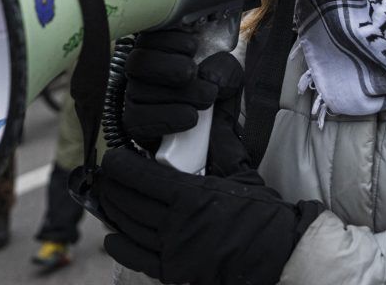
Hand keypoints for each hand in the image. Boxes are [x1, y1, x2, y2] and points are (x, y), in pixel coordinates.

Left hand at [95, 148, 322, 284]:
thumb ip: (222, 145)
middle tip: (107, 175)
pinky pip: (137, 258)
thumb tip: (214, 117)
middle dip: (112, 186)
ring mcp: (174, 252)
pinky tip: (113, 235)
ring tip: (108, 197)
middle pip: (129, 202)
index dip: (121, 166)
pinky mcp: (175, 273)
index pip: (142, 177)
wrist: (279, 255)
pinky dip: (120, 246)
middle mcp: (177, 225)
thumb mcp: (242, 173)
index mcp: (192, 196)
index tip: (114, 157)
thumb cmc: (263, 215)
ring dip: (113, 211)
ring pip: (129, 228)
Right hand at [122, 29, 217, 149]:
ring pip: (139, 90)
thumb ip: (225, 68)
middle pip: (137, 62)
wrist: (213, 136)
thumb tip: (213, 75)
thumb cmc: (213, 95)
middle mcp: (141, 71)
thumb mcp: (226, 77)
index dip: (168, 39)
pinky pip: (138, 119)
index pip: (149, 36)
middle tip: (193, 74)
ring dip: (177, 94)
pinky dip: (168, 117)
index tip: (192, 47)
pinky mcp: (133, 123)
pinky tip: (190, 116)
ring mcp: (134, 97)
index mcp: (159, 49)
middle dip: (169, 67)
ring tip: (205, 99)